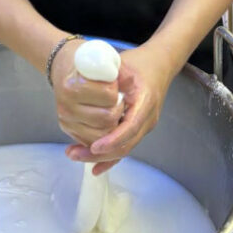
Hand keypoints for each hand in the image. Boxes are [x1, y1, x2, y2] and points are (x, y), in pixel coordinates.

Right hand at [50, 39, 124, 150]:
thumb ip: (119, 70)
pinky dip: (105, 134)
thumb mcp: (102, 57)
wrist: (65, 65)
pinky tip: (108, 121)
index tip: (116, 84)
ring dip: (113, 124)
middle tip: (117, 97)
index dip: (118, 91)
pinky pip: (94, 140)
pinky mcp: (69, 129)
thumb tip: (130, 81)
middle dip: (118, 109)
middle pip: (107, 119)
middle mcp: (66, 107)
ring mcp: (66, 120)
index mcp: (72, 87)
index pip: (109, 97)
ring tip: (112, 107)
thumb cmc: (86, 60)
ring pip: (102, 135)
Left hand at [65, 44, 177, 175]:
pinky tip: (94, 169)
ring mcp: (145, 126)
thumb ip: (106, 75)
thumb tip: (87, 85)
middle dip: (99, 154)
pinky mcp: (138, 129)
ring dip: (100, 157)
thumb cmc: (139, 63)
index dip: (112, 139)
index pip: (130, 127)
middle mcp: (147, 118)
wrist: (158, 65)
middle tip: (74, 154)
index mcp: (145, 101)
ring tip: (75, 155)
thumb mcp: (121, 64)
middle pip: (125, 145)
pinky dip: (110, 159)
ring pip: (123, 149)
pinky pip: (124, 147)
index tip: (94, 146)